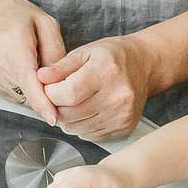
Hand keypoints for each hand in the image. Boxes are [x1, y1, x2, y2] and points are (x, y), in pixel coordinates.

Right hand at [0, 0, 64, 123]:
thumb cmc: (15, 16)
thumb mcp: (46, 23)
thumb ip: (56, 51)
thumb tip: (61, 79)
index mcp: (13, 42)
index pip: (27, 77)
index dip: (40, 100)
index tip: (51, 116)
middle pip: (28, 90)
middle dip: (46, 90)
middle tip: (52, 72)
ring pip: (23, 96)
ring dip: (35, 90)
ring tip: (33, 64)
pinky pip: (16, 96)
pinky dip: (25, 89)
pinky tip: (23, 70)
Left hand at [38, 36, 156, 141]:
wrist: (145, 66)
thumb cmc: (115, 57)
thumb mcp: (86, 51)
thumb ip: (61, 66)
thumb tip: (41, 77)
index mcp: (106, 73)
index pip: (67, 94)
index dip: (50, 93)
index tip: (50, 87)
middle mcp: (117, 97)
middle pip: (69, 114)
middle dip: (56, 105)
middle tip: (61, 93)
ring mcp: (121, 116)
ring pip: (75, 128)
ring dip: (68, 118)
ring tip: (76, 101)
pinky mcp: (122, 129)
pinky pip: (88, 136)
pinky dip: (81, 125)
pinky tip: (89, 110)